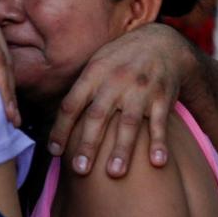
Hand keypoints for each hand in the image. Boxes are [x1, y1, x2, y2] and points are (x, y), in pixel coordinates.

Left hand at [49, 24, 197, 176]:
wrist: (162, 43)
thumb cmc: (121, 60)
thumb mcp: (97, 64)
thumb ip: (80, 91)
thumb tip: (54, 124)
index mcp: (94, 73)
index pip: (72, 104)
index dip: (61, 128)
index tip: (54, 152)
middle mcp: (116, 81)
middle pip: (98, 116)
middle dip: (88, 144)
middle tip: (80, 169)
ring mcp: (140, 90)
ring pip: (129, 123)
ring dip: (122, 149)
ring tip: (115, 173)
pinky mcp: (162, 98)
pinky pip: (160, 123)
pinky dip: (159, 142)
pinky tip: (157, 162)